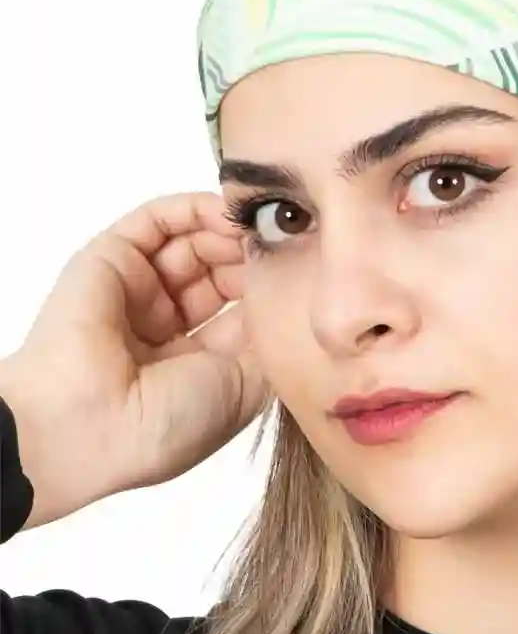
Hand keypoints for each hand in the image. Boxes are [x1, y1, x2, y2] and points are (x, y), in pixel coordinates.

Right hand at [1, 192, 269, 527]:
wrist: (92, 424)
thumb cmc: (167, 423)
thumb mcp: (244, 389)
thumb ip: (270, 340)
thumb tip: (291, 299)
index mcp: (197, 364)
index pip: (243, 309)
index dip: (272, 288)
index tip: (309, 272)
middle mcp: (167, 325)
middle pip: (222, 271)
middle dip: (254, 257)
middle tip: (288, 245)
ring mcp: (138, 290)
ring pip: (193, 242)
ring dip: (230, 231)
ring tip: (260, 228)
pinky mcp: (111, 258)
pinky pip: (157, 221)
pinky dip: (193, 209)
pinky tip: (226, 211)